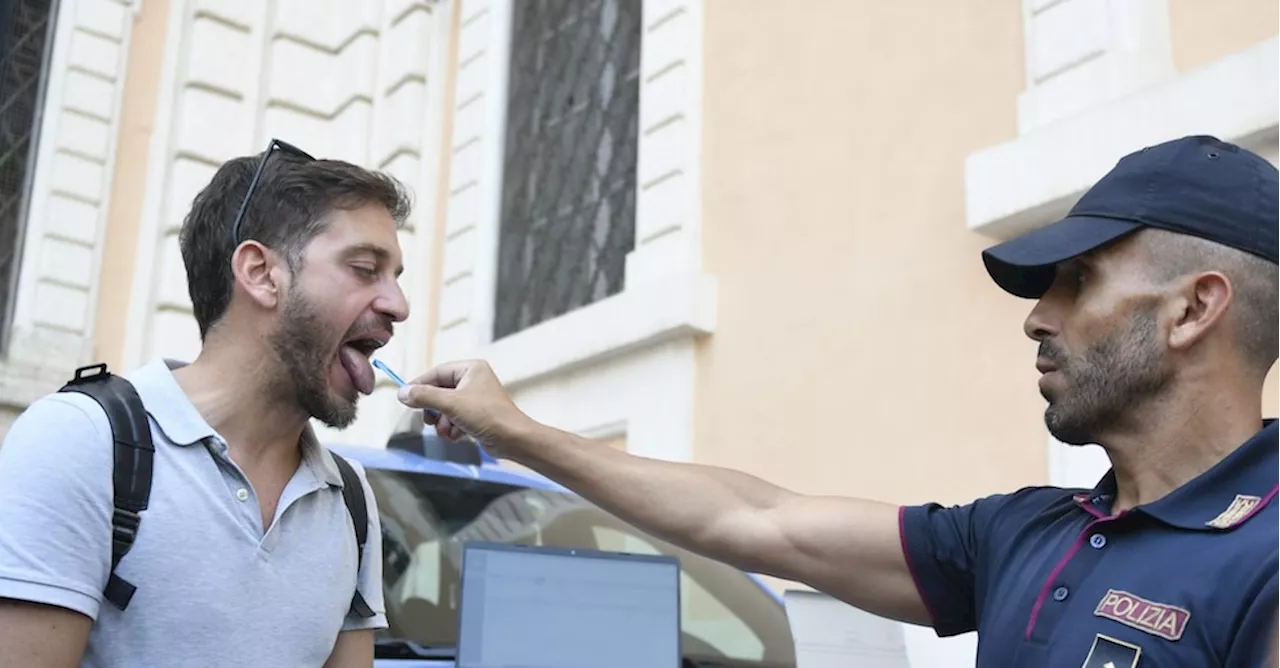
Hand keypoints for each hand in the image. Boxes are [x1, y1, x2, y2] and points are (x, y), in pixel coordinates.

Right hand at [395, 359, 531, 453]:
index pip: (437, 373)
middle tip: (428, 420)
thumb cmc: (488, 416)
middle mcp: (474, 380)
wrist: (513, 439)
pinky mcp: (478, 414)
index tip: (405, 398)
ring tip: (446, 431)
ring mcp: (476, 397)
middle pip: (440, 391)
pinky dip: (452, 427)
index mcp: (471, 368)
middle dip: (434, 409)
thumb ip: (424, 397)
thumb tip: (402, 393)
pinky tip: (457, 435)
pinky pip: (455, 417)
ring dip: (443, 421)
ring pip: (446, 407)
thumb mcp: (451, 404)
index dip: (420, 385)